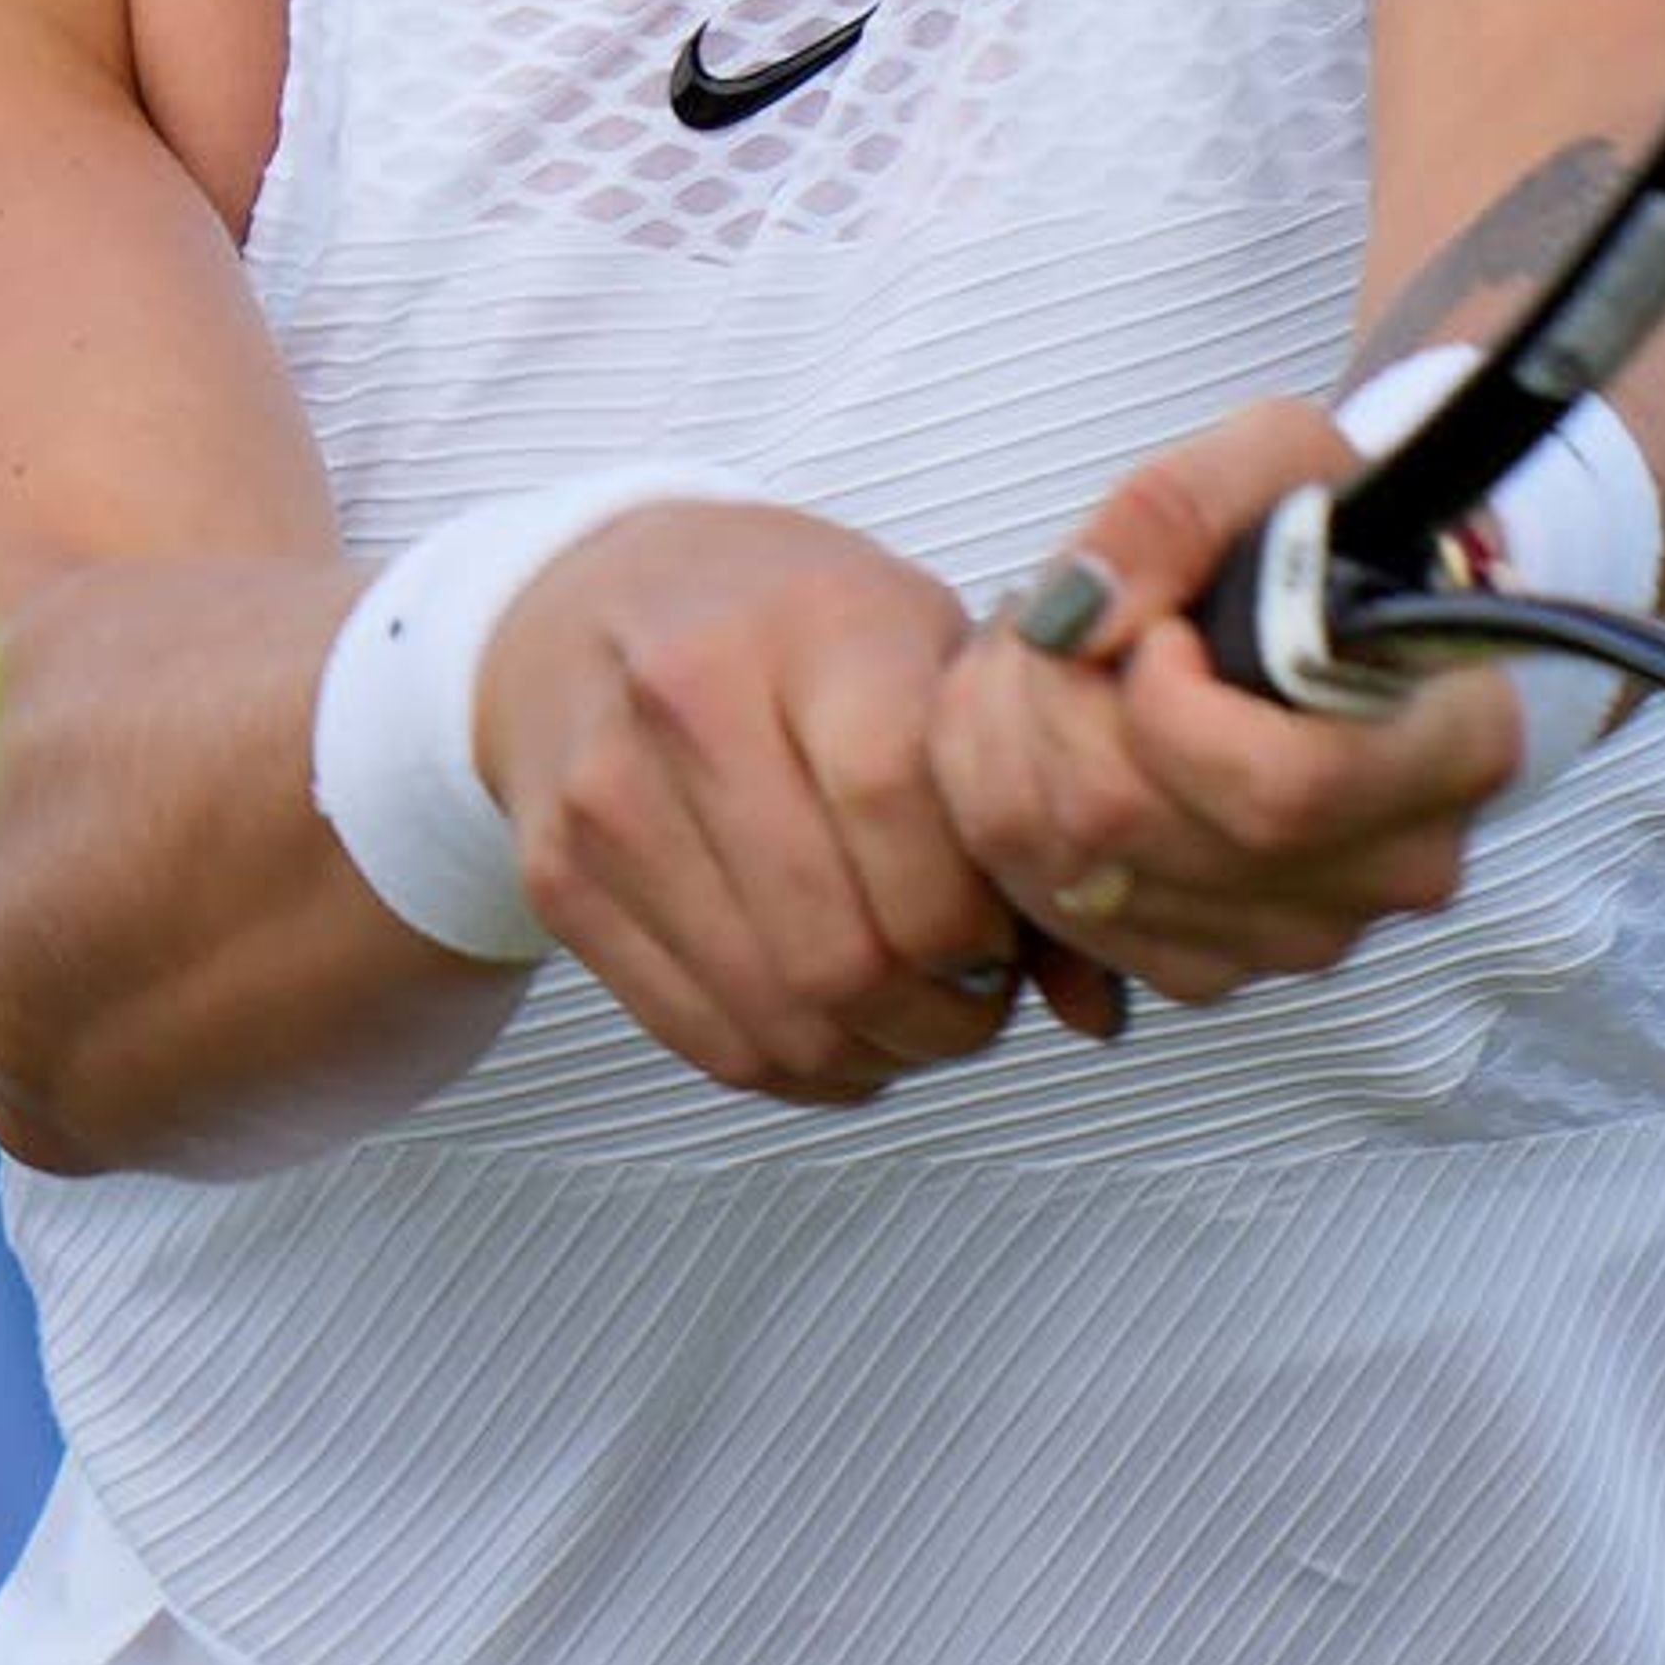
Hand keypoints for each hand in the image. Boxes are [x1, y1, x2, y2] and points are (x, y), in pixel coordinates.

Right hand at [471, 499, 1115, 1104]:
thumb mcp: (921, 645)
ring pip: (777, 1014)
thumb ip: (1011, 802)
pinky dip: (798, 1066)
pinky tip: (838, 1026)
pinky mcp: (563, 879)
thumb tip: (1100, 1006)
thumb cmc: (788, 620)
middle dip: (940, 1010)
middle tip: (975, 994)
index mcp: (810, 623)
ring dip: (876, 1050)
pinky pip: (705, 1038)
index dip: (976, 909)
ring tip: (914, 1012)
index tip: (1009, 926)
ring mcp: (611, 800)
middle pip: (841, 943)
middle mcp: (691, 703)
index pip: (899, 806)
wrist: (591, 598)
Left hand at [930, 396, 1520, 1008]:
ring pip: (1074, 875)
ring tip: (1044, 660)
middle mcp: (1389, 865)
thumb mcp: (1280, 458)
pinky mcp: (1219, 964)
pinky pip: (1059, 917)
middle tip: (1057, 617)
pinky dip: (1007, 813)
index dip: (1167, 707)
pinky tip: (1042, 733)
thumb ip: (1177, 507)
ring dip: (1008, 747)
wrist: (1347, 612)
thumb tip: (1078, 612)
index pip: (1279, 788)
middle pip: (1139, 828)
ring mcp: (1302, 935)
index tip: (1158, 627)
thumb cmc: (1332, 535)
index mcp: (1453, 742)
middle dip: (1047, 702)